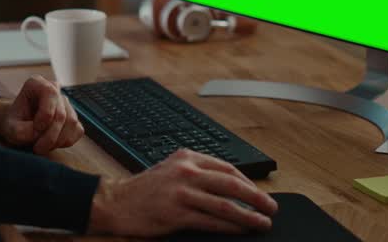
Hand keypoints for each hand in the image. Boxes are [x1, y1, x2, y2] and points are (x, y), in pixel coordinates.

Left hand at [0, 75, 84, 153]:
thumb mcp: (10, 128)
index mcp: (36, 83)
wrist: (17, 127)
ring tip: (42, 147)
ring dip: (57, 140)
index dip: (45, 115)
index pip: (50, 93)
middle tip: (38, 148)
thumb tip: (39, 133)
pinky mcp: (73, 116)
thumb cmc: (14, 124)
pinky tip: (52, 143)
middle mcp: (54, 89)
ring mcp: (65, 102)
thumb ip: (21, 130)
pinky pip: (77, 130)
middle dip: (50, 135)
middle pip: (61, 113)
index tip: (35, 129)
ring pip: (71, 122)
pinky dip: (65, 141)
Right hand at [88, 149, 277, 236]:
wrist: (116, 202)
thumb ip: (198, 174)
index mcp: (187, 157)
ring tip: (263, 223)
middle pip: (232, 184)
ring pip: (225, 204)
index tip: (260, 193)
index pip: (227, 168)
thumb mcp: (172, 169)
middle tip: (271, 208)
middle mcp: (186, 171)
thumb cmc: (145, 189)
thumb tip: (232, 188)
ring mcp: (181, 192)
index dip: (249, 182)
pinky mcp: (176, 213)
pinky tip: (240, 230)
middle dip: (257, 197)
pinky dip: (230, 227)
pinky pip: (211, 221)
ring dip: (249, 215)